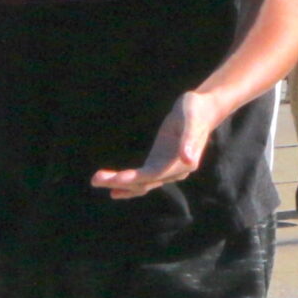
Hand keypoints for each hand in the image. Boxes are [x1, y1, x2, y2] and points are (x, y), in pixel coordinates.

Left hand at [92, 90, 222, 197]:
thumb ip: (189, 140)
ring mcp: (166, 169)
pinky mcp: (159, 163)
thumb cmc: (195, 111)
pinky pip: (142, 179)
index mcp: (184, 164)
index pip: (154, 175)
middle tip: (95, 180)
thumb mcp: (191, 120)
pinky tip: (113, 188)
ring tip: (97, 181)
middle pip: (144, 182)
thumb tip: (188, 161)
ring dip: (120, 184)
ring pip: (141, 183)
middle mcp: (175, 172)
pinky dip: (128, 184)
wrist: (202, 109)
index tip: (116, 179)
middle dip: (119, 182)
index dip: (135, 178)